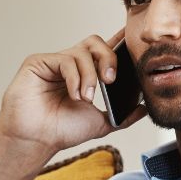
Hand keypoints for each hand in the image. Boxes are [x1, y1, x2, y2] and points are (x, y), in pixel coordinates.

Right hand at [0, 29, 147, 154]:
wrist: (36, 140)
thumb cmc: (61, 131)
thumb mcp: (101, 123)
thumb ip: (123, 116)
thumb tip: (144, 110)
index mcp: (85, 74)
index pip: (104, 50)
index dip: (119, 40)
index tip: (133, 38)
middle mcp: (70, 64)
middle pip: (96, 42)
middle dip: (108, 58)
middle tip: (110, 80)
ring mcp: (54, 62)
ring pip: (82, 51)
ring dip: (90, 76)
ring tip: (86, 98)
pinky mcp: (39, 62)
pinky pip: (65, 60)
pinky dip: (75, 78)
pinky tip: (74, 95)